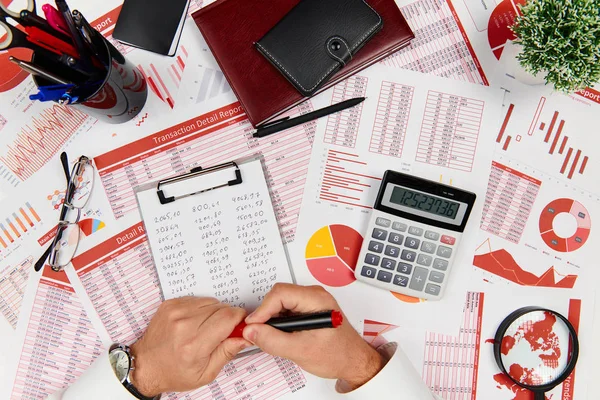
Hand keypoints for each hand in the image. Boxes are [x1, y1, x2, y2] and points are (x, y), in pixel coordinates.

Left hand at [130, 297, 250, 396]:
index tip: (240, 327)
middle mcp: (184, 325)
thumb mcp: (206, 373)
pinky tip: (194, 322)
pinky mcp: (171, 304)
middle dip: (227, 318)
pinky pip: (197, 299)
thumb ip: (227, 352)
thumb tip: (245, 337)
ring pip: (211, 301)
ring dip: (214, 313)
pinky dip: (201, 309)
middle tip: (220, 333)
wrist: (146, 366)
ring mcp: (175, 312)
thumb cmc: (174, 372)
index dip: (239, 320)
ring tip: (205, 329)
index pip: (228, 317)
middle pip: (222, 308)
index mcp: (194, 344)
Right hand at [243, 284, 383, 389]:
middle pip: (279, 296)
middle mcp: (314, 296)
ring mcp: (311, 302)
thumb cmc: (338, 355)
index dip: (263, 310)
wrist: (353, 362)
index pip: (280, 294)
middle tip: (259, 332)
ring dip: (273, 319)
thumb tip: (252, 331)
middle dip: (266, 315)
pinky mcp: (308, 309)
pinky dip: (279, 322)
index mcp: (316, 299)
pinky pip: (286, 309)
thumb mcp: (300, 351)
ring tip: (273, 337)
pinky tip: (283, 336)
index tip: (253, 326)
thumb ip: (273, 340)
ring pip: (281, 303)